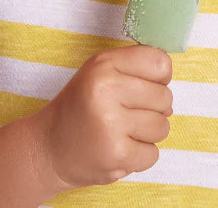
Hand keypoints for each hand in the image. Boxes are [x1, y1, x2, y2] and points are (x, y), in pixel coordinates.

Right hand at [35, 45, 172, 189]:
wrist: (48, 147)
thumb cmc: (80, 106)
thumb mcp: (100, 73)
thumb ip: (136, 70)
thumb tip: (170, 95)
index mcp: (104, 64)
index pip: (160, 62)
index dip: (160, 76)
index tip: (146, 84)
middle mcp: (106, 89)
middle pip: (165, 96)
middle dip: (154, 108)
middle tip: (128, 112)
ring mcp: (111, 123)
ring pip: (162, 126)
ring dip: (148, 133)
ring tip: (123, 131)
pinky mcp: (116, 154)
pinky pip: (153, 154)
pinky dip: (140, 155)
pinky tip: (119, 148)